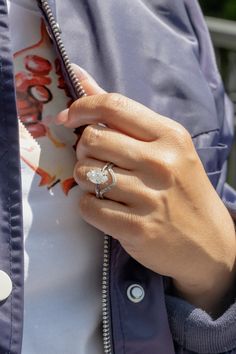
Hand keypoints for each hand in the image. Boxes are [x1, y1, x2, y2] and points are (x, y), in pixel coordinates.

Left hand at [57, 65, 235, 313]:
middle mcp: (161, 163)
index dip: (82, 107)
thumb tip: (79, 75)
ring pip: (85, 173)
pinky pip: (88, 206)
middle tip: (98, 161)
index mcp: (170, 136)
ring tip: (106, 187)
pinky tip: (107, 208)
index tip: (69, 118)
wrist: (209, 243)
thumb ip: (123, 115)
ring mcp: (149, 197)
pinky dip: (90, 206)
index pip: (114, 106)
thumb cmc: (184, 191)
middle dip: (85, 151)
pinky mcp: (136, 228)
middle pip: (92, 140)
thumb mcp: (166, 147)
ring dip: (87, 179)